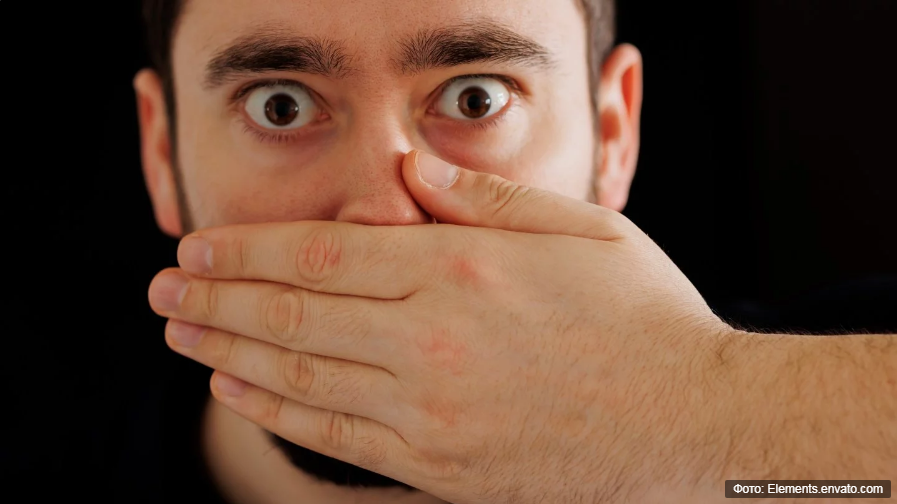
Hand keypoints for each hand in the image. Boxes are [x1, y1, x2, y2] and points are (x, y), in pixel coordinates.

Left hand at [148, 150, 732, 502]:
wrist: (693, 423)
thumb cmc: (643, 316)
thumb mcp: (578, 229)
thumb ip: (482, 198)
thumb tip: (407, 167)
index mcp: (461, 267)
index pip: (321, 251)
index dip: (247, 250)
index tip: (196, 247)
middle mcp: (432, 337)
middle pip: (293, 313)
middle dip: (216, 298)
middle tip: (161, 290)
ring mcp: (431, 408)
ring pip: (301, 375)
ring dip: (229, 351)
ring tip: (180, 335)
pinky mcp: (440, 465)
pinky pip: (337, 436)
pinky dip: (277, 412)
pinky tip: (238, 390)